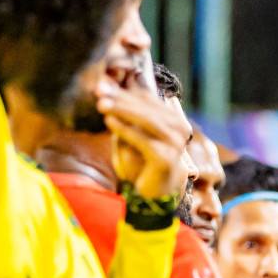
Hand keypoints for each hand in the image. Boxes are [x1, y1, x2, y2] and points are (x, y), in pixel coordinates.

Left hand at [97, 86, 191, 203]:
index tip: (101, 87)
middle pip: (147, 107)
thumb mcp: (133, 132)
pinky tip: (109, 122)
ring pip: (146, 120)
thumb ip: (123, 114)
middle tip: (99, 92)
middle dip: (121, 98)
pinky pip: (143, 140)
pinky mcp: (166, 158)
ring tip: (102, 105)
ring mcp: (175, 143)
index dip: (123, 91)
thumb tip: (104, 89)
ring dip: (122, 110)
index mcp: (173, 118)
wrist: (157, 190)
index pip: (147, 98)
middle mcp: (178, 128)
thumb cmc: (142, 159)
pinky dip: (125, 130)